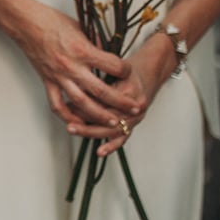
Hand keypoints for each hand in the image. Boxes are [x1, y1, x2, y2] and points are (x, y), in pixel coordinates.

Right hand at [14, 4, 138, 127]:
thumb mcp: (80, 27)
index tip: (129, 72)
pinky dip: (68, 117)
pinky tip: (78, 124)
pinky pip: (57, 105)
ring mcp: (59, 76)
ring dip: (99, 115)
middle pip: (101, 90)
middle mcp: (72, 66)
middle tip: (135, 109)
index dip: (125, 70)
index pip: (113, 66)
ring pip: (82, 103)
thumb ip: (95, 43)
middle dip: (121, 101)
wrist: (25, 23)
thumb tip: (108, 52)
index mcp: (82, 50)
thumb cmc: (51, 21)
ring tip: (113, 122)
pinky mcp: (47, 81)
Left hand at [65, 33, 176, 154]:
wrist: (151, 71)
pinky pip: (123, 138)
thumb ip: (98, 77)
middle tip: (68, 120)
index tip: (68, 103)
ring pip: (112, 129)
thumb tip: (74, 86)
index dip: (85, 103)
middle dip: (85, 120)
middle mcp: (134, 106)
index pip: (104, 101)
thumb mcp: (115, 68)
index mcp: (129, 89)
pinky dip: (111, 146)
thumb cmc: (130, 69)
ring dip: (91, 132)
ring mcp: (136, 117)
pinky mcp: (134, 124)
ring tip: (74, 130)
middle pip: (108, 117)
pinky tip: (100, 151)